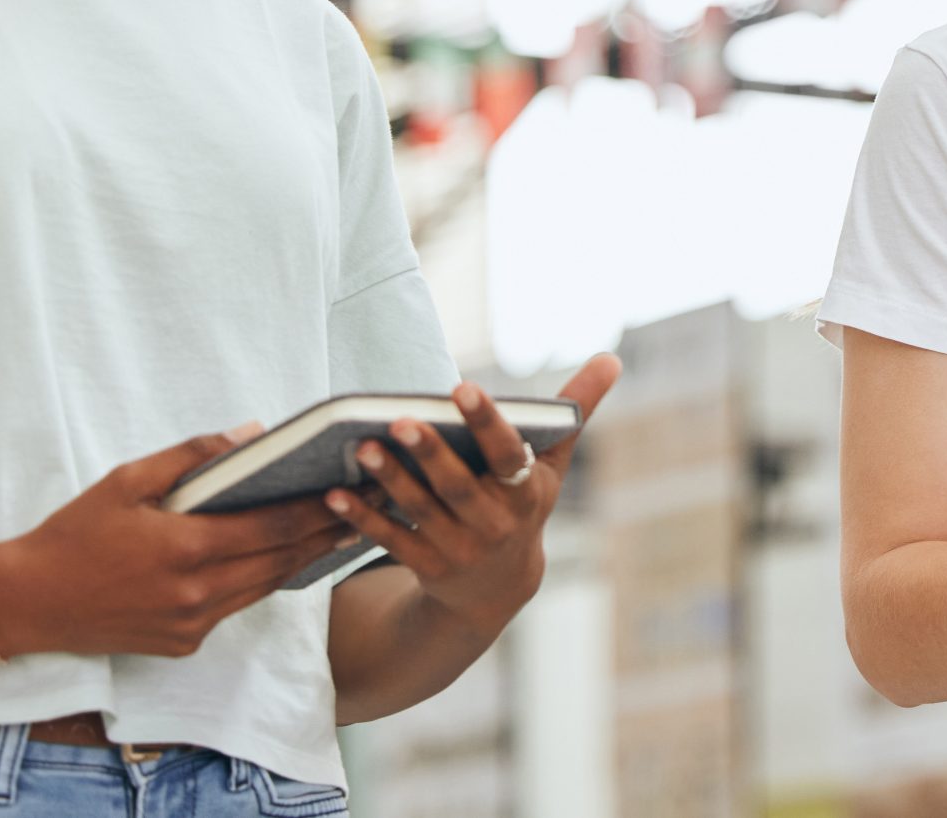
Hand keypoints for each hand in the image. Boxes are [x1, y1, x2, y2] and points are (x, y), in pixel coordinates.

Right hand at [0, 424, 357, 659]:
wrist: (29, 602)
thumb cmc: (75, 533)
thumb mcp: (127, 480)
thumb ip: (191, 456)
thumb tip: (249, 433)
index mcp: (187, 549)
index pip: (273, 527)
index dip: (317, 510)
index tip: (353, 490)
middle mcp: (197, 594)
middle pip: (279, 561)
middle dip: (323, 535)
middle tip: (364, 510)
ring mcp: (192, 625)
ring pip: (262, 589)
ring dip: (298, 561)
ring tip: (333, 533)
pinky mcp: (183, 644)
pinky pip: (234, 607)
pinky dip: (257, 582)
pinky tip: (276, 561)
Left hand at [326, 354, 620, 630]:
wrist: (500, 587)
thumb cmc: (524, 503)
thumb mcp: (553, 464)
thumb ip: (577, 409)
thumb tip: (612, 358)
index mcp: (525, 492)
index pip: (508, 454)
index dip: (487, 423)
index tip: (462, 387)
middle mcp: (495, 524)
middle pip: (459, 487)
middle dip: (430, 454)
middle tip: (399, 418)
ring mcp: (460, 550)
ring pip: (421, 512)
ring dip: (391, 481)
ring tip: (362, 446)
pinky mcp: (426, 567)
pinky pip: (392, 541)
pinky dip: (362, 518)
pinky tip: (334, 493)